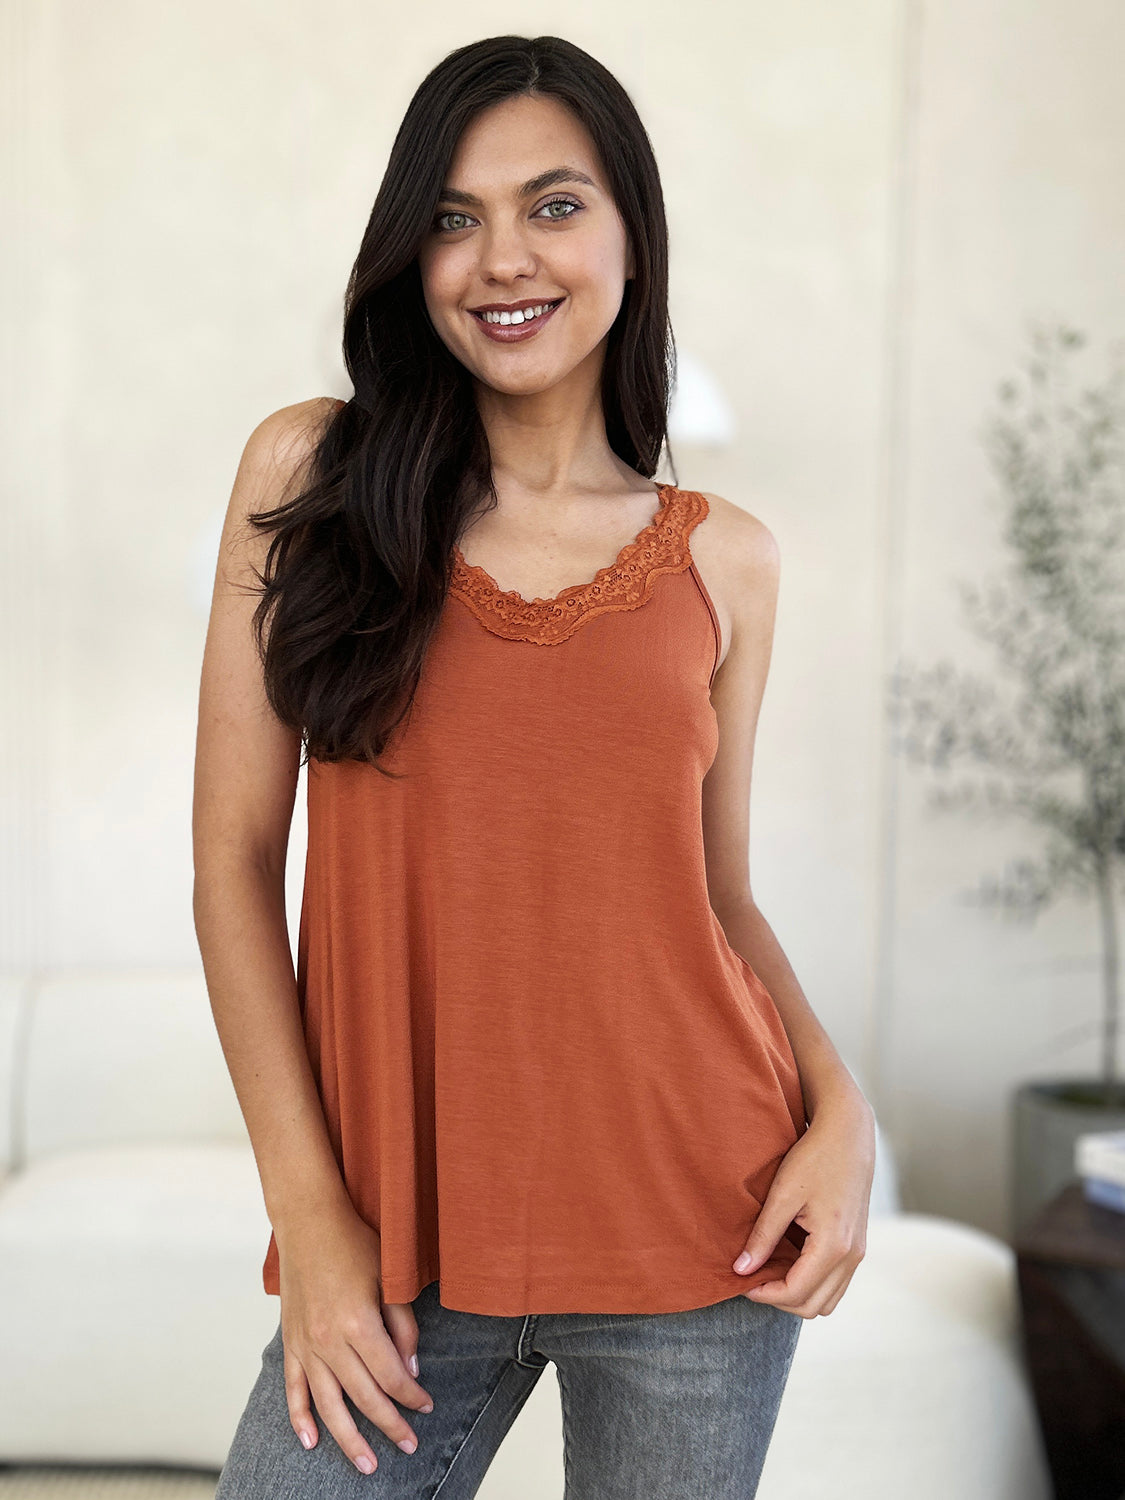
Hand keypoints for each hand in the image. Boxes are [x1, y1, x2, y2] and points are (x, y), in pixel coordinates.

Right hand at [275, 1203, 435, 1473]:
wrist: (309, 1222)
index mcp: (358, 1323)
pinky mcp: (290, 1342)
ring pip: (328, 1404)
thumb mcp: (390, 1277)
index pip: (390, 1376)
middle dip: (389, 1425)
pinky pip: (293, 1389)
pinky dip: (300, 1418)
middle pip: (363, 1396)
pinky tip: (311, 1441)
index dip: (411, 1397)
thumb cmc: (354, 1243)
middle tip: (409, 1446)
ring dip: (348, 1438)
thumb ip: (403, 1325)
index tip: (427, 1406)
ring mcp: (305, 1344)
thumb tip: (410, 1369)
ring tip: (366, 1464)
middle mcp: (328, 1340)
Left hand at [731, 1091, 875, 1317]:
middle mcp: (851, 1256)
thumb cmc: (814, 1157)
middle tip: (753, 1278)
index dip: (764, 1294)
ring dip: (799, 1296)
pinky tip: (790, 1262)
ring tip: (770, 1272)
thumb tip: (741, 1269)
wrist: (849, 1133)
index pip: (796, 1292)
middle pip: (813, 1306)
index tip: (741, 1281)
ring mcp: (858, 1252)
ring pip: (828, 1300)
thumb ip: (763, 1236)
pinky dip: (813, 1284)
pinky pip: (836, 1283)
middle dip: (780, 1300)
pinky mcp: (858, 1245)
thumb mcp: (783, 1194)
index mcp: (833, 1245)